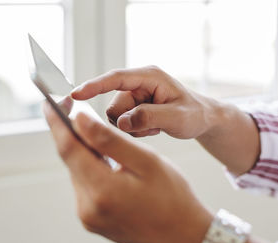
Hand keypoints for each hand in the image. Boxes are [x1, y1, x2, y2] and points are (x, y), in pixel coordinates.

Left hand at [43, 98, 212, 242]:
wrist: (183, 236)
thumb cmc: (173, 198)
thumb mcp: (146, 160)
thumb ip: (110, 139)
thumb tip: (79, 119)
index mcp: (102, 191)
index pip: (68, 147)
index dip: (56, 121)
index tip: (49, 101)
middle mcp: (88, 207)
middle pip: (70, 159)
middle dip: (70, 132)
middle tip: (74, 109)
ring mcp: (88, 216)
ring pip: (77, 171)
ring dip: (83, 150)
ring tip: (95, 134)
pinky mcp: (92, 220)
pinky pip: (84, 185)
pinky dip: (90, 167)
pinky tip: (103, 158)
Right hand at [71, 66, 221, 138]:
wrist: (202, 119)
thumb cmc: (194, 114)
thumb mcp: (177, 117)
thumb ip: (149, 117)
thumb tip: (122, 122)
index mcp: (149, 76)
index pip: (116, 79)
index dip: (94, 86)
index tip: (76, 94)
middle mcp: (139, 83)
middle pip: (113, 106)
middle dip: (128, 121)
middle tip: (151, 127)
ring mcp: (135, 96)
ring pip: (116, 117)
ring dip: (133, 128)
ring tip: (154, 127)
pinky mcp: (133, 106)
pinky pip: (121, 123)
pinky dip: (135, 130)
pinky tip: (152, 128)